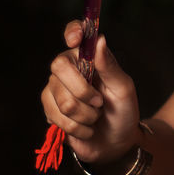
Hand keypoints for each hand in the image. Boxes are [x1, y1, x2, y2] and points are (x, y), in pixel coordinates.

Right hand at [41, 21, 140, 164]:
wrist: (116, 142)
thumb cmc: (123, 111)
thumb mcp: (123, 88)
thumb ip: (110, 66)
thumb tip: (99, 39)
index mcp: (88, 57)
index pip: (74, 32)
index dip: (72, 31)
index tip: (75, 40)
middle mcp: (68, 69)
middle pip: (59, 67)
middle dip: (83, 91)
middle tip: (100, 102)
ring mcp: (55, 89)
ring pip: (61, 99)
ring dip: (86, 115)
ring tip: (95, 117)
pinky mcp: (50, 110)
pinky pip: (57, 117)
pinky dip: (78, 128)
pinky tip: (86, 128)